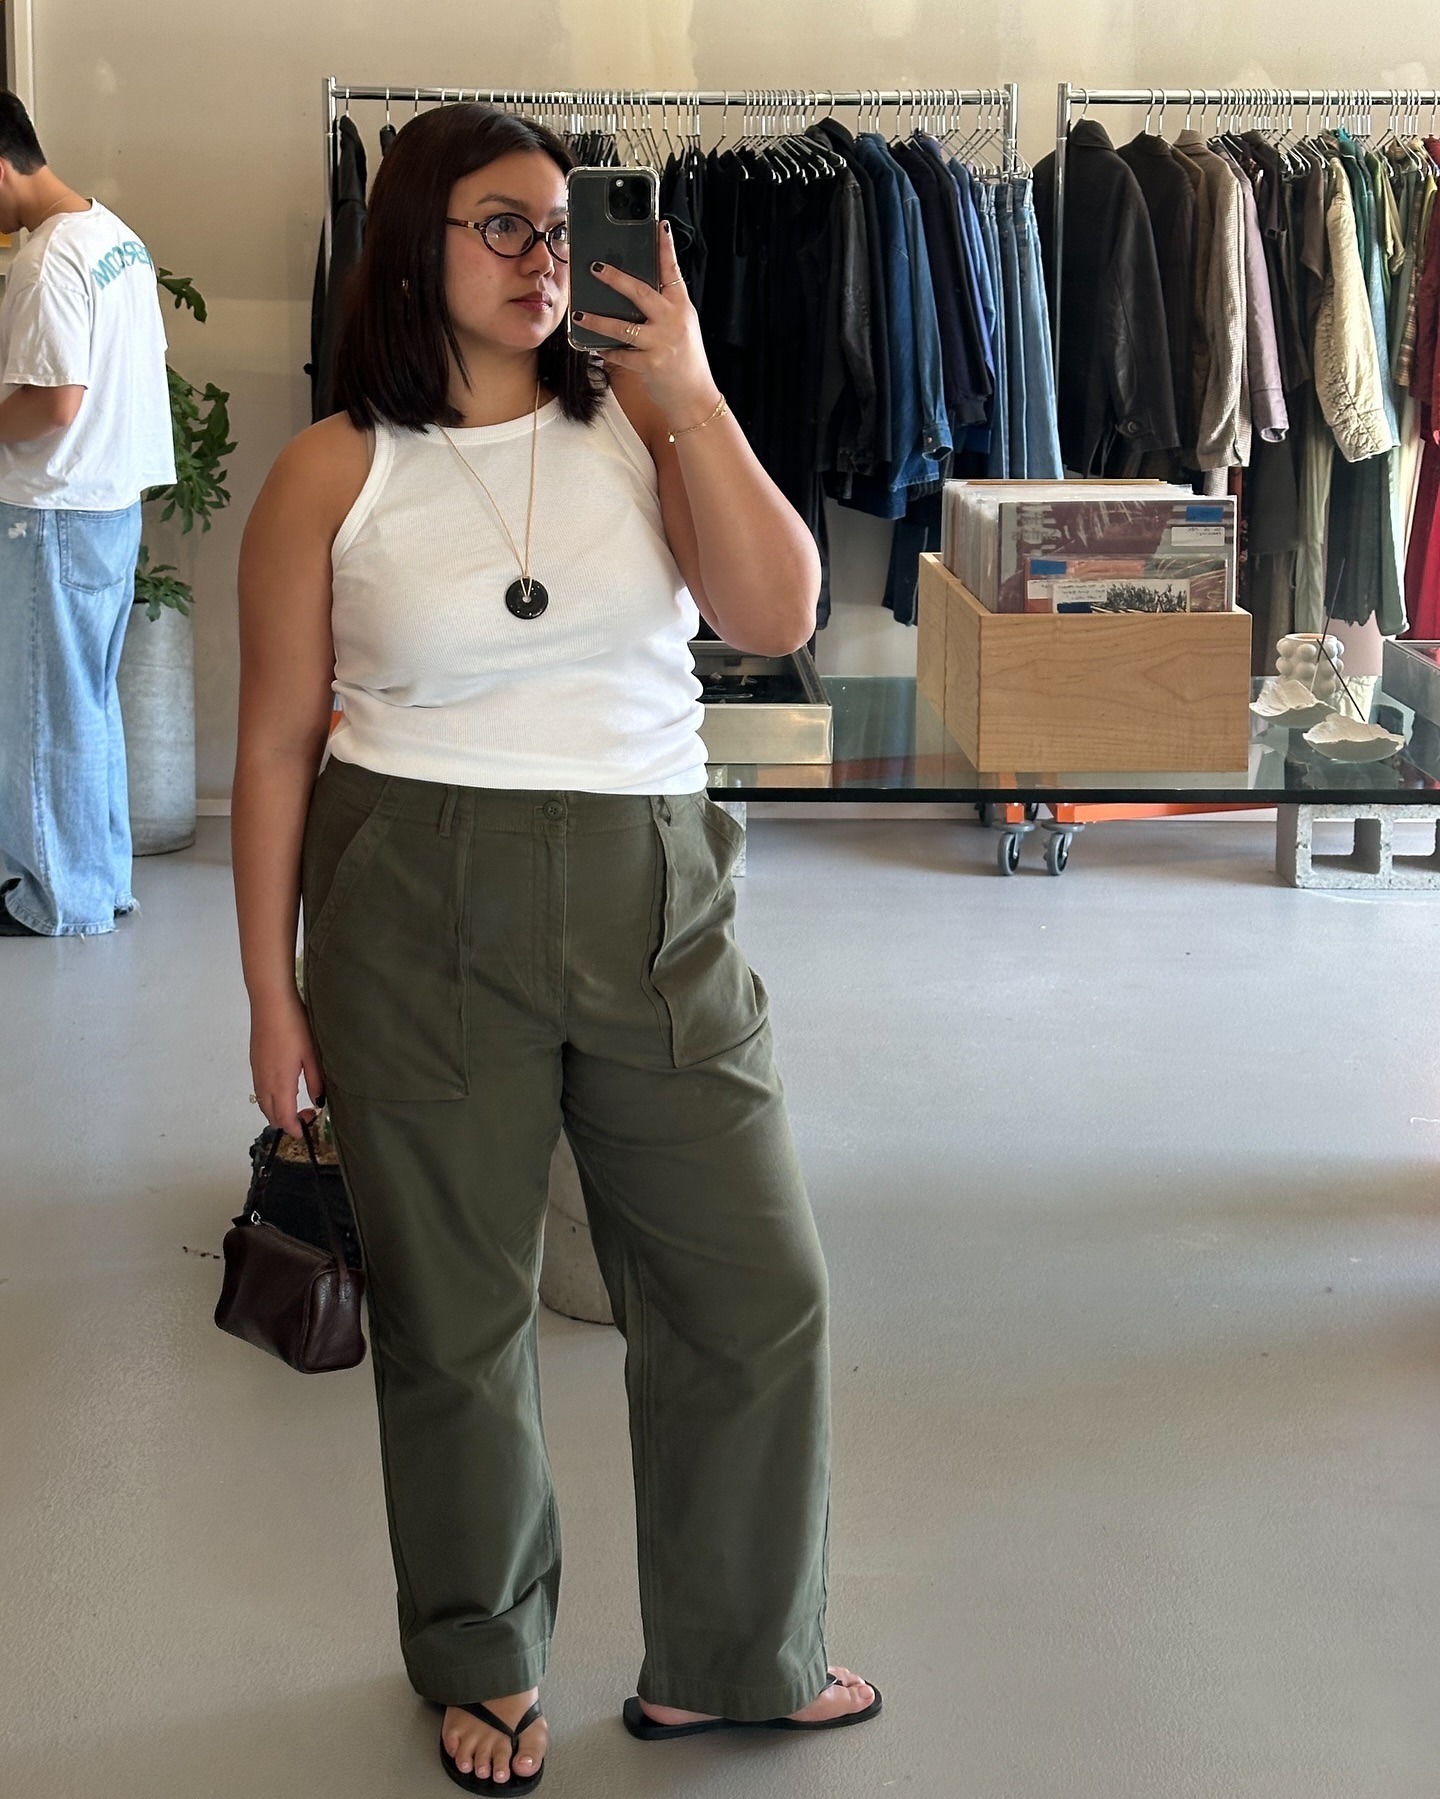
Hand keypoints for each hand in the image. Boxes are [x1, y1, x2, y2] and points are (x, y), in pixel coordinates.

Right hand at [249, 988, 326, 1139]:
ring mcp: (256, 1071)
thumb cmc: (295, 1025)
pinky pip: (260, 1090)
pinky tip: (285, 1087)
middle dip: (286, 1121)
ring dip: (277, 1110)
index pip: (283, 1116)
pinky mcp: (254, 1062)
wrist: (270, 1001)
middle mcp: (264, 1081)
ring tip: (298, 1103)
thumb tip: (318, 1101)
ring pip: (263, 1102)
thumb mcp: (312, 1054)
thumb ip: (315, 1081)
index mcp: (280, 1082)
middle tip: (307, 1115)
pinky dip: (271, 1098)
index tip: (306, 1130)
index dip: (294, 1128)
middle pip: (270, 1113)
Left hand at [573, 222, 721, 427]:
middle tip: (595, 267)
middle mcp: (673, 321)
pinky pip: (621, 355)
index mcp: (682, 308)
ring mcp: (662, 343)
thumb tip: (632, 292)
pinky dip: (607, 351)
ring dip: (598, 320)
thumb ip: (663, 309)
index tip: (659, 226)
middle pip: (641, 292)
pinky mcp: (651, 364)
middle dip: (616, 279)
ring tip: (580, 314)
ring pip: (623, 326)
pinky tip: (596, 346)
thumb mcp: (681, 328)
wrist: (695, 397)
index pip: (673, 272)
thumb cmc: (685, 361)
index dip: (666, 248)